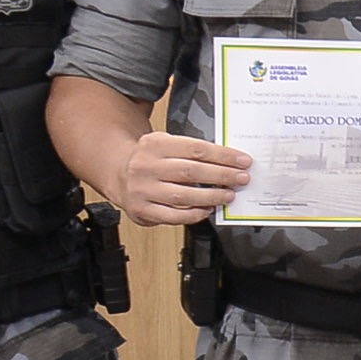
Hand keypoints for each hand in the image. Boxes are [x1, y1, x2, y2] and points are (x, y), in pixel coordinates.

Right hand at [119, 131, 251, 227]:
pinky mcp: (142, 209)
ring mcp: (142, 189)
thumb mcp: (165, 144)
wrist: (117, 172)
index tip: (242, 161)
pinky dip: (194, 214)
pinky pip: (173, 216)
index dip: (223, 156)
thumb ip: (191, 151)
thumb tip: (228, 161)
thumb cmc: (150, 159)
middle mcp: (146, 166)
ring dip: (211, 196)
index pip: (196, 149)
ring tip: (228, 195)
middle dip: (222, 176)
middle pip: (192, 171)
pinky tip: (207, 209)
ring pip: (184, 195)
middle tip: (241, 178)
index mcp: (154, 144)